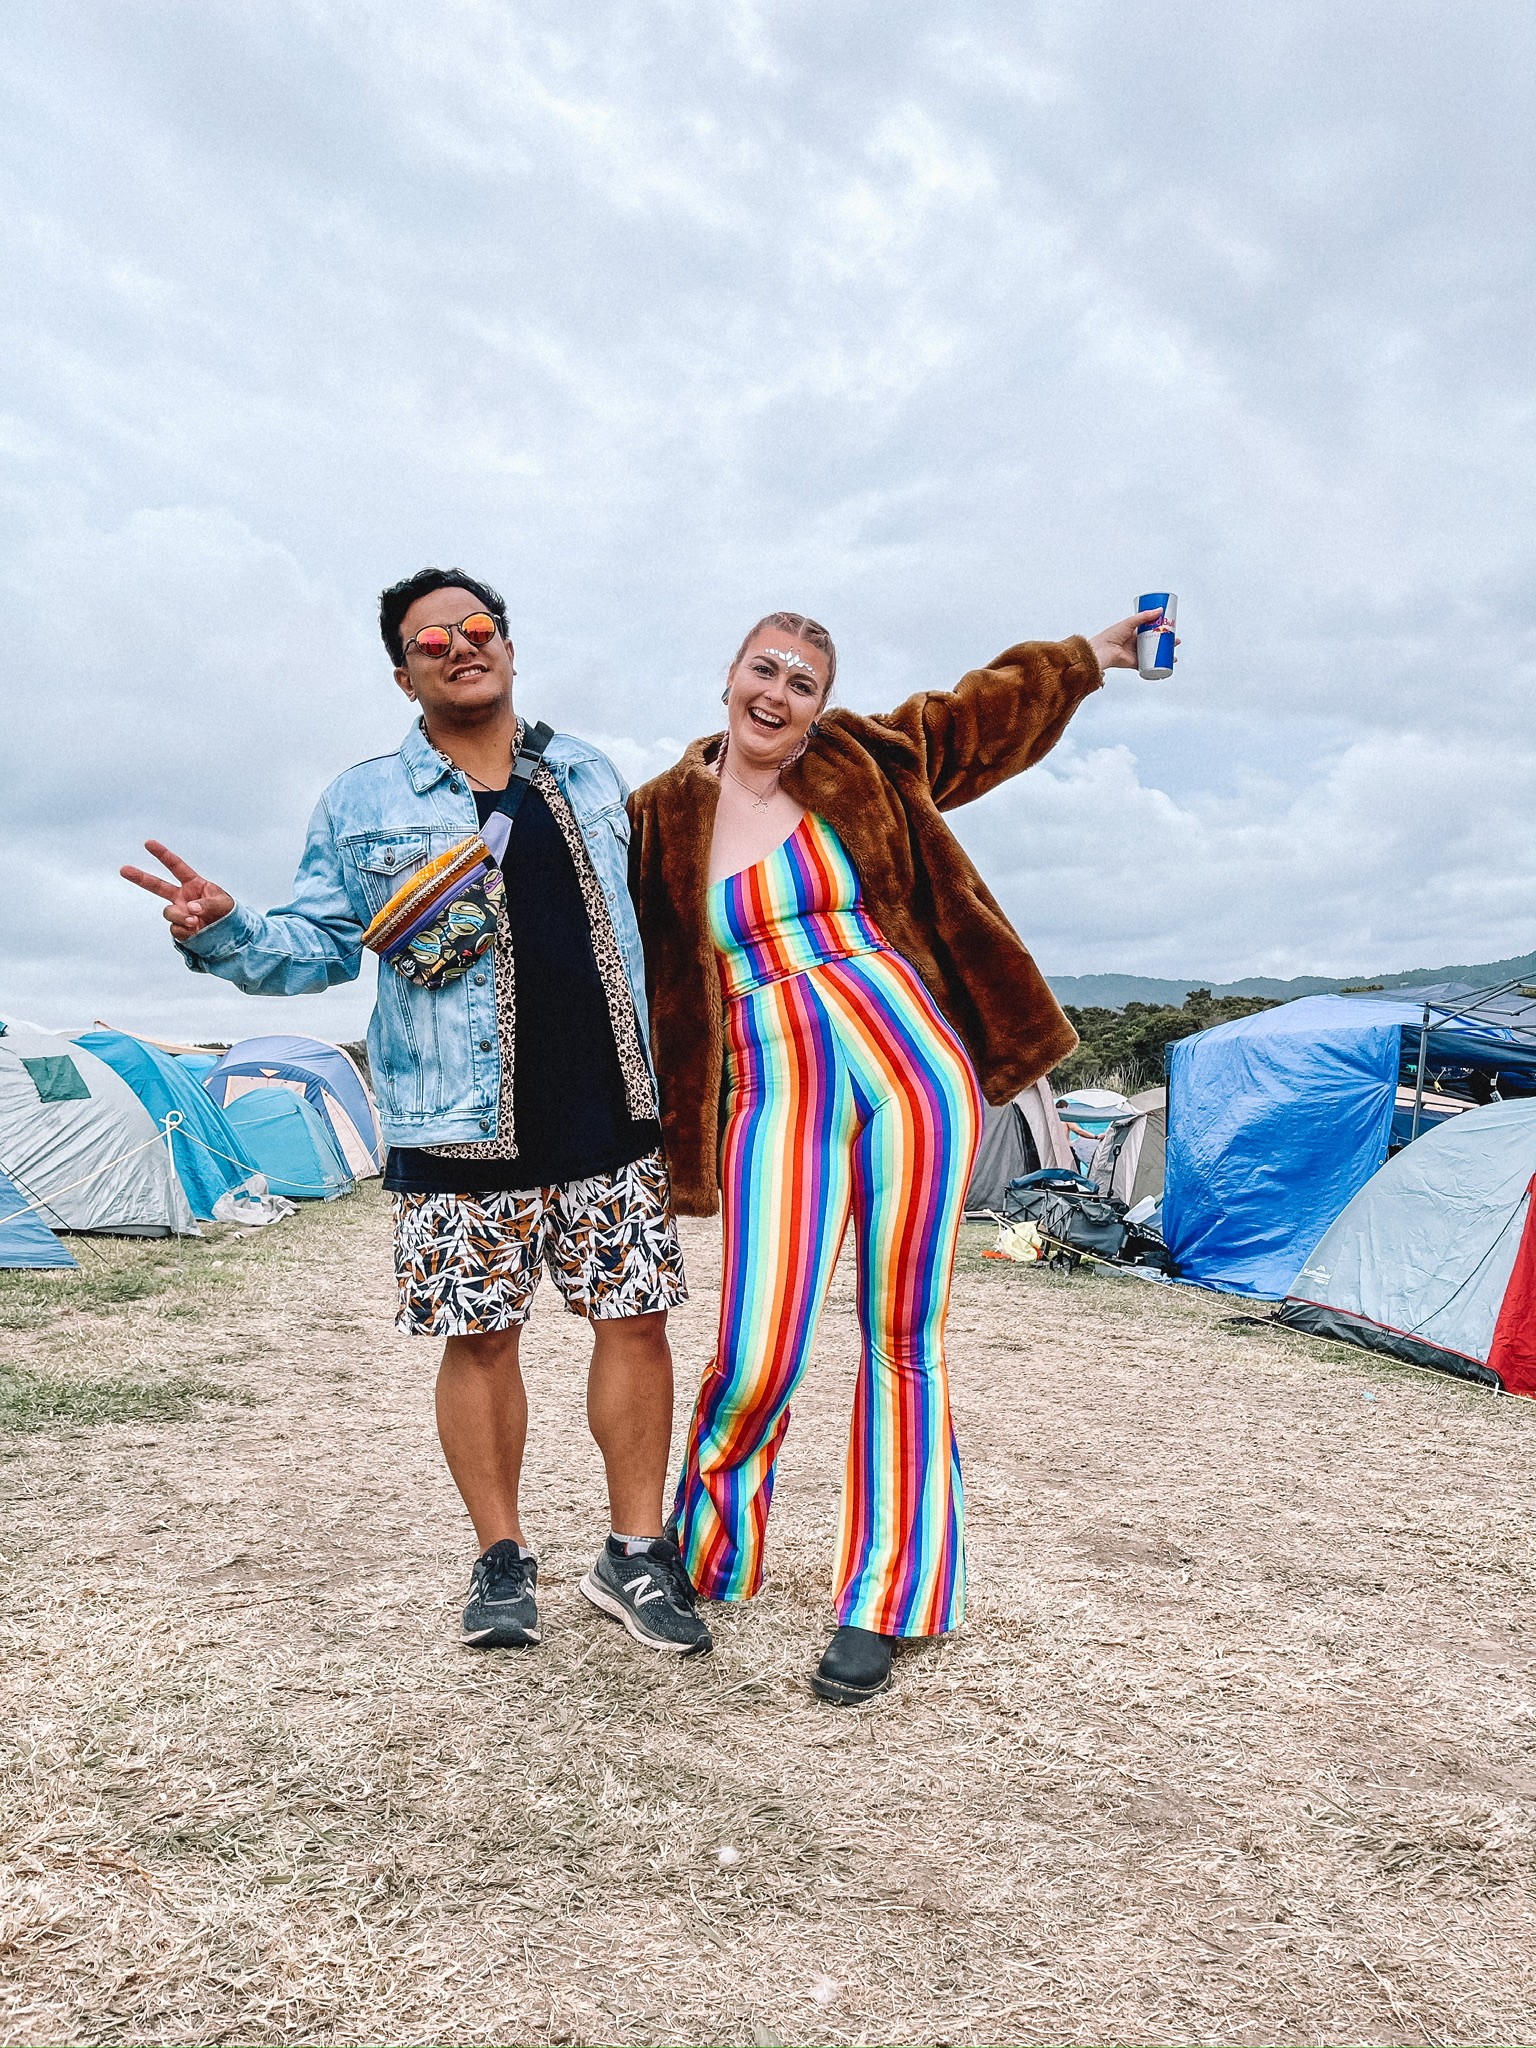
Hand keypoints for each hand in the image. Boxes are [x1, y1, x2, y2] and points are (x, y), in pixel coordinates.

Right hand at [120, 840, 235, 941]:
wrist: (232, 935)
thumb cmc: (229, 913)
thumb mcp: (224, 903)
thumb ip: (207, 904)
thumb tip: (189, 909)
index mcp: (194, 884)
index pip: (176, 866)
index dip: (162, 855)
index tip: (148, 843)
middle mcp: (182, 897)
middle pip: (156, 886)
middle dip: (140, 878)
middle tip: (123, 869)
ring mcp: (179, 913)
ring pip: (168, 912)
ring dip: (180, 917)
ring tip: (196, 922)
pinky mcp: (180, 929)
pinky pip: (175, 930)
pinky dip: (184, 931)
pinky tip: (196, 931)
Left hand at [1087, 609, 1177, 673]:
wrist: (1103, 650)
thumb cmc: (1111, 635)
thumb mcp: (1130, 622)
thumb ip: (1144, 616)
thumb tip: (1160, 610)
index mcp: (1133, 632)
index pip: (1150, 630)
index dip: (1161, 629)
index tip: (1170, 628)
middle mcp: (1135, 643)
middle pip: (1154, 642)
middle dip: (1166, 642)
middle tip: (1176, 641)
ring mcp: (1135, 654)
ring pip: (1153, 654)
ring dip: (1164, 654)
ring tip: (1174, 653)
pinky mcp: (1134, 663)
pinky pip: (1147, 666)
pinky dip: (1156, 666)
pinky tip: (1165, 665)